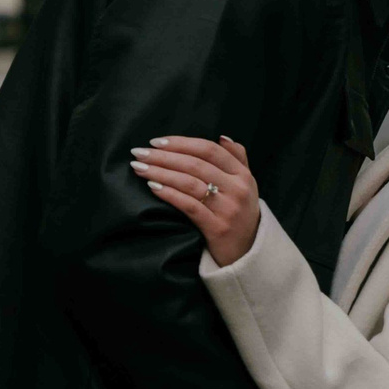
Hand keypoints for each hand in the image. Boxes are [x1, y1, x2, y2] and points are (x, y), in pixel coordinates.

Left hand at [129, 135, 258, 264]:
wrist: (248, 252)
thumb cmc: (240, 213)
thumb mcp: (246, 184)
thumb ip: (237, 158)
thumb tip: (222, 137)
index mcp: (242, 174)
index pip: (209, 150)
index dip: (181, 143)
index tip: (157, 141)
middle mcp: (237, 189)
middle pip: (195, 165)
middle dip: (164, 156)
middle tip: (140, 152)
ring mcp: (227, 209)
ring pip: (189, 183)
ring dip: (161, 173)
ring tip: (140, 168)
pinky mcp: (217, 228)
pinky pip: (189, 206)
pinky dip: (169, 194)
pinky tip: (153, 187)